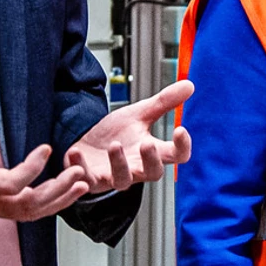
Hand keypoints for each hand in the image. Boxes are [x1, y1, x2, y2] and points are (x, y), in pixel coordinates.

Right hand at [0, 92, 90, 220]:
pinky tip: (61, 192)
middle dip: (57, 192)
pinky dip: (45, 204)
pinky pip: (22, 213)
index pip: (11, 184)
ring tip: (81, 184)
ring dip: (56, 201)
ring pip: (28, 214)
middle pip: (27, 207)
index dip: (32, 169)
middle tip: (78, 172)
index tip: (46, 148)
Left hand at [66, 79, 194, 193]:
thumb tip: (190, 84)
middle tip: (148, 143)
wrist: (85, 145)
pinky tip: (76, 152)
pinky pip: (86, 180)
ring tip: (114, 144)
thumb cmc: (114, 134)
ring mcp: (113, 176)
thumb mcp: (138, 115)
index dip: (182, 147)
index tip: (181, 129)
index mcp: (150, 152)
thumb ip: (163, 102)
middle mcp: (136, 168)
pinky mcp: (90, 180)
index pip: (176, 156)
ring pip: (122, 180)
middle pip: (153, 173)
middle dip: (151, 160)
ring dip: (119, 164)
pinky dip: (80, 168)